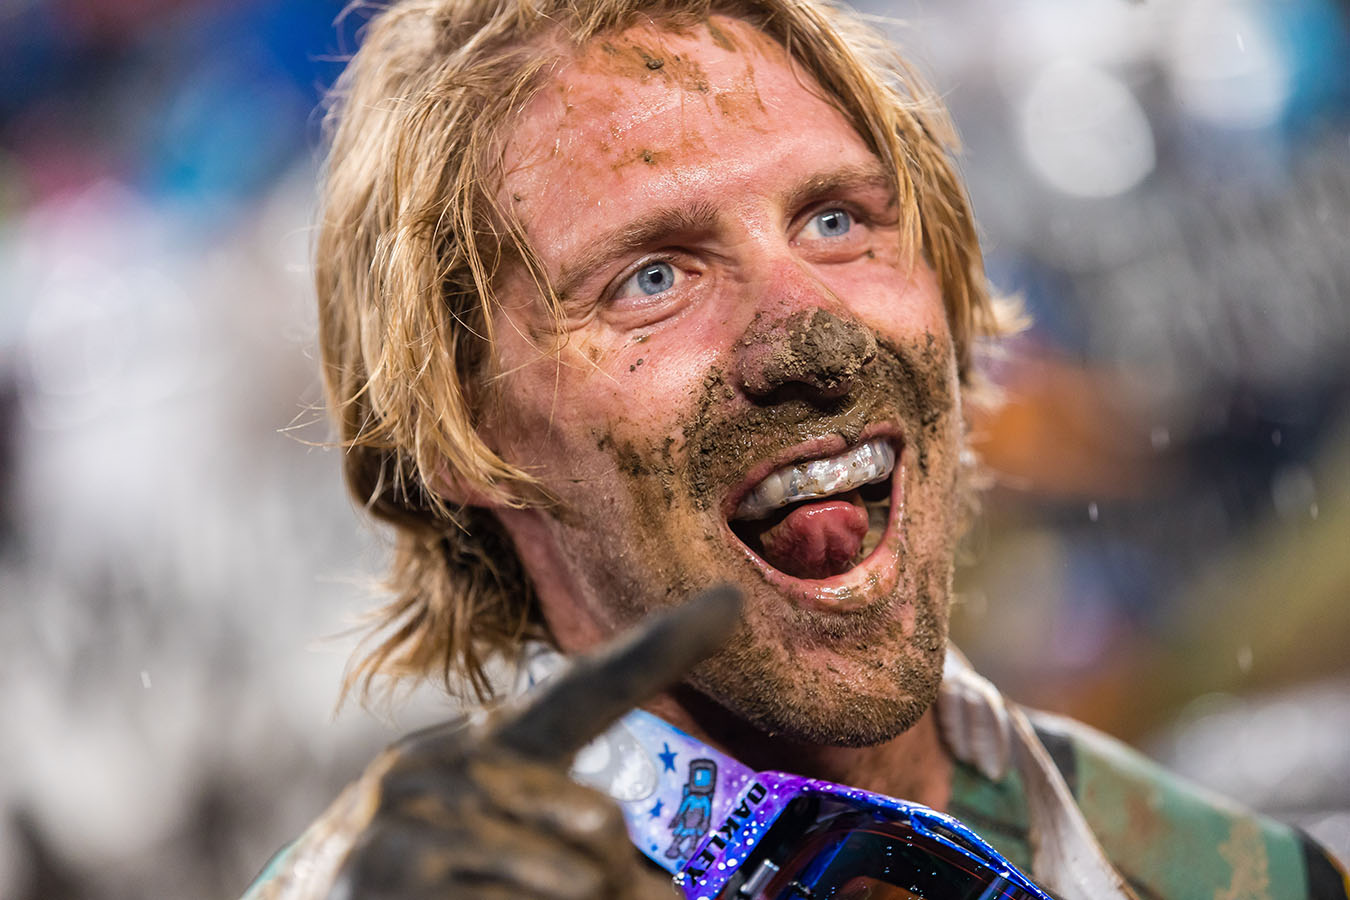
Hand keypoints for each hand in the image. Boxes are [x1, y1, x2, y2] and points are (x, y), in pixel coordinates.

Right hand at [323, 587, 742, 899]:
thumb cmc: (433, 875)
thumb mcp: (504, 836)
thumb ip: (580, 835)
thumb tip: (647, 859)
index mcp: (493, 744)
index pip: (588, 689)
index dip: (662, 649)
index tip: (731, 604)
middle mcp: (453, 764)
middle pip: (598, 821)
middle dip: (607, 883)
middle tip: (577, 896)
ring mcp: (413, 817)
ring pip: (569, 878)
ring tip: (520, 899)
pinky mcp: (389, 872)